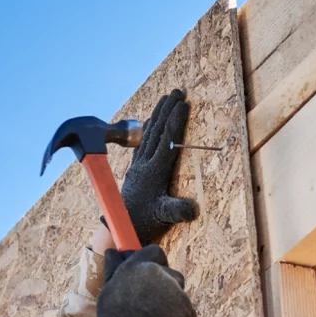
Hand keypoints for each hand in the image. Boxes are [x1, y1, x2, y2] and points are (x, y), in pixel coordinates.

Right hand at [94, 246, 196, 316]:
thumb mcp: (110, 290)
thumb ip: (115, 269)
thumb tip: (112, 251)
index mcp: (139, 266)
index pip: (155, 253)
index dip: (155, 263)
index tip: (151, 275)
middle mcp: (160, 274)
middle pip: (171, 275)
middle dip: (166, 288)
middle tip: (151, 306)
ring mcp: (176, 292)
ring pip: (179, 296)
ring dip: (172, 307)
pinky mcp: (188, 311)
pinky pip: (186, 315)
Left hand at [119, 89, 198, 243]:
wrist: (121, 227)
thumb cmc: (145, 222)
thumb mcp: (164, 218)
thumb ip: (177, 211)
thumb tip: (194, 209)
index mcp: (154, 171)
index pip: (167, 141)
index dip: (176, 122)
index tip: (183, 103)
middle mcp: (145, 164)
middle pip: (157, 130)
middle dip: (168, 109)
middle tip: (178, 90)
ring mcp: (138, 164)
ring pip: (148, 133)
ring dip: (158, 114)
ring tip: (166, 97)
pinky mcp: (135, 167)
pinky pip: (142, 141)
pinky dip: (148, 127)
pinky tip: (151, 119)